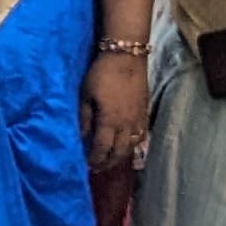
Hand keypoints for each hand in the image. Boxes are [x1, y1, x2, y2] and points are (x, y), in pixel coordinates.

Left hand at [84, 50, 149, 168]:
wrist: (127, 57)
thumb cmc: (101, 74)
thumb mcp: (85, 95)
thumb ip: (84, 118)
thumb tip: (81, 137)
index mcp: (110, 122)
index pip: (102, 149)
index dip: (95, 159)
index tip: (87, 165)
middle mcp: (127, 125)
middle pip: (119, 152)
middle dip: (108, 163)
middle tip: (98, 167)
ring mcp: (138, 119)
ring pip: (131, 146)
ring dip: (121, 156)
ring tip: (111, 159)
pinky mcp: (145, 112)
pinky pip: (141, 136)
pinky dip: (133, 145)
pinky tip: (127, 145)